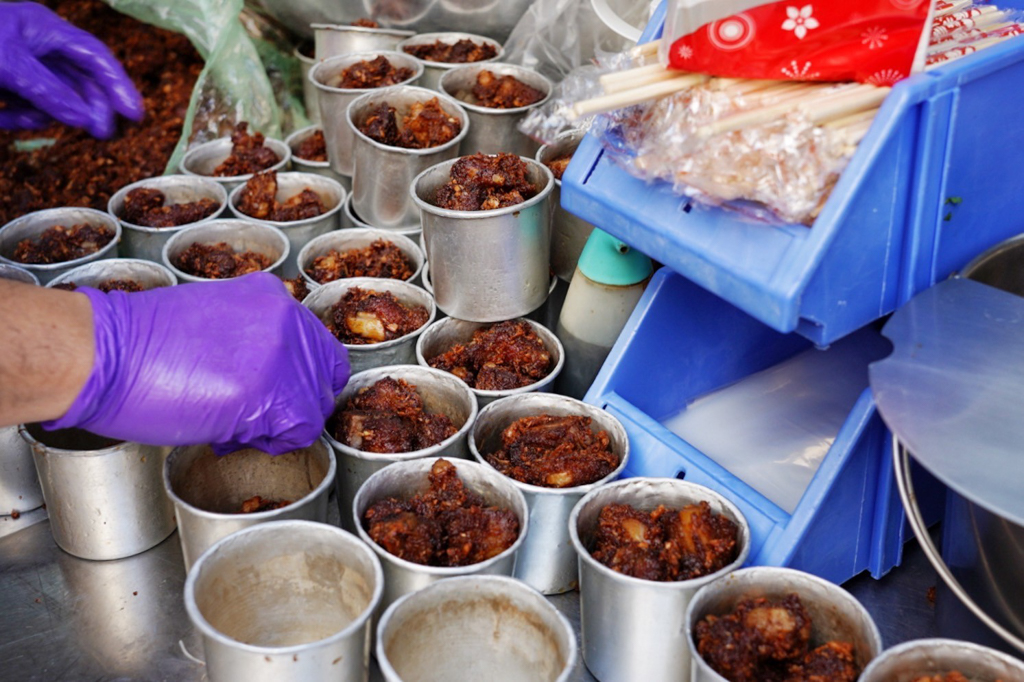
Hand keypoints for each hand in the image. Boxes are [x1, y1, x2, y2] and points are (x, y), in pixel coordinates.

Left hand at [0, 2, 143, 137]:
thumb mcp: (9, 65)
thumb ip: (47, 91)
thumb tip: (84, 119)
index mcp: (45, 29)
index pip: (95, 56)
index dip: (119, 84)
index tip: (135, 115)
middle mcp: (39, 46)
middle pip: (81, 80)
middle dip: (91, 107)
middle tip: (102, 134)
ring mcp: (23, 67)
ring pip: (54, 99)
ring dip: (42, 115)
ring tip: (23, 120)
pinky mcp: (8, 85)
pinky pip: (27, 107)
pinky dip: (18, 116)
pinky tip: (2, 117)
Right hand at [45, 273, 350, 454]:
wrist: (104, 353)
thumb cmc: (138, 342)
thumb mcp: (212, 318)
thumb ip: (252, 337)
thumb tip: (268, 374)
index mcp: (272, 297)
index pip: (316, 344)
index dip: (297, 376)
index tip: (270, 392)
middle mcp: (287, 320)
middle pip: (323, 376)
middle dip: (293, 401)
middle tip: (252, 414)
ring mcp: (285, 356)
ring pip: (315, 405)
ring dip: (280, 424)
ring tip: (233, 425)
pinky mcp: (274, 394)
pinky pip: (300, 430)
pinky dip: (273, 442)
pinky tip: (232, 435)